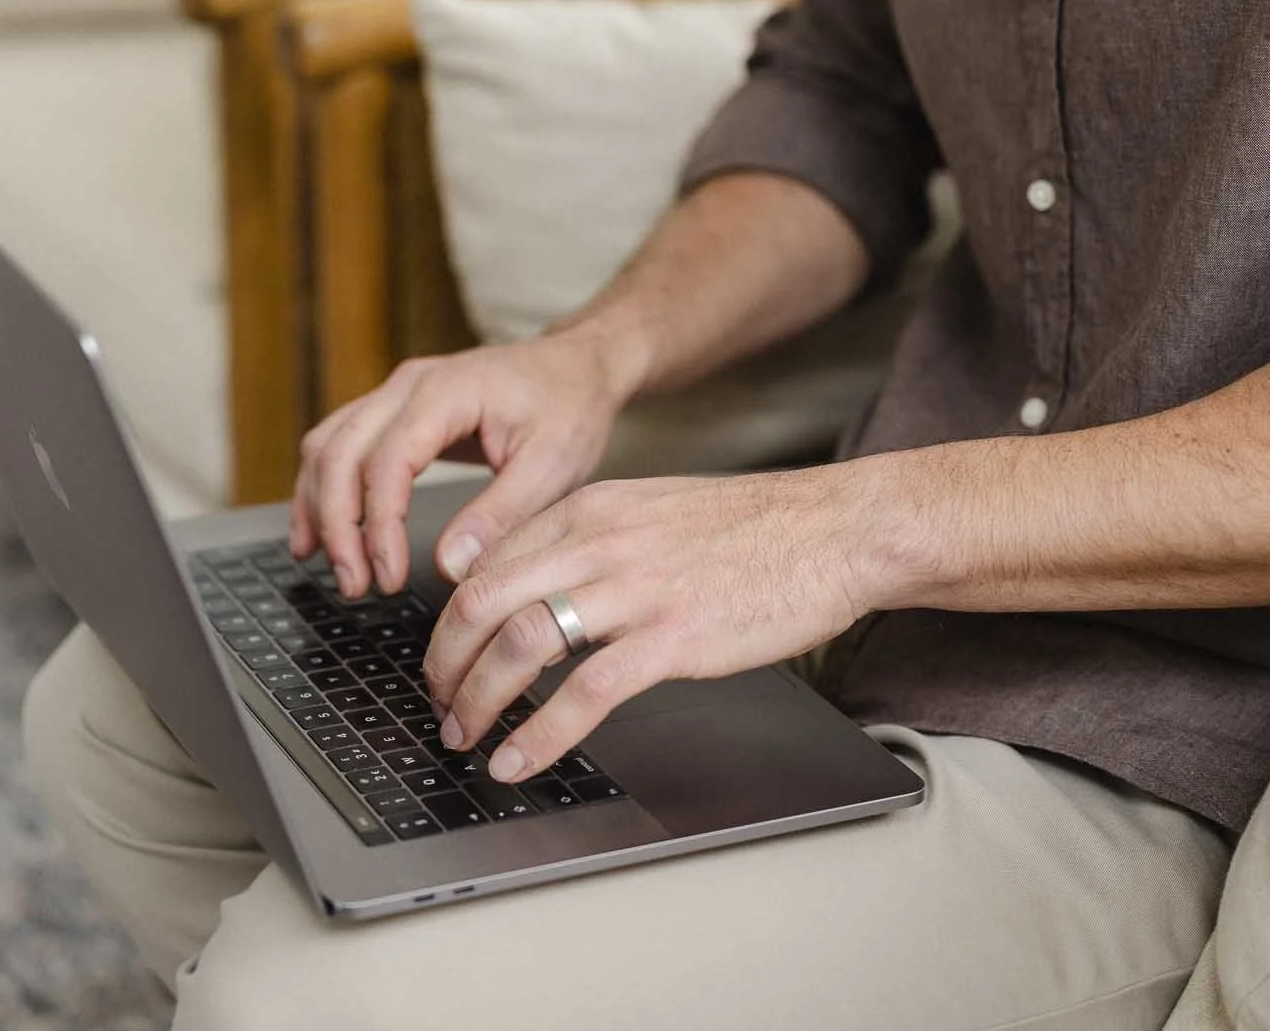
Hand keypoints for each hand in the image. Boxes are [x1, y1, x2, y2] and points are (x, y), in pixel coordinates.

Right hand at [289, 328, 631, 595]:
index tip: (388, 577)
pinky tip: (320, 534)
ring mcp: (395, 393)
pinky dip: (323, 489)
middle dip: (337, 525)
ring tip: (337, 570)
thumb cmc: (569, 406)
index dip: (379, 524)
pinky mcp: (393, 410)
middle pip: (340, 452)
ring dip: (320, 509)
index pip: (388, 460)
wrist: (576, 365)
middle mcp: (408, 385)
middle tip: (354, 585)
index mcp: (447, 392)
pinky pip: (338, 444)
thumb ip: (500, 514)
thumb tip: (450, 566)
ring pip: (327, 446)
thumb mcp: (552, 464)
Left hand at [422, 464, 873, 785]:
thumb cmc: (752, 528)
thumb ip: (592, 543)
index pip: (486, 562)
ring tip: (466, 738)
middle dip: (444, 664)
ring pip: (519, 645)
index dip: (451, 621)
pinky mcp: (671, 637)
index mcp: (588, 508)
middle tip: (438, 705)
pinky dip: (539, 734)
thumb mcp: (651, 511)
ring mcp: (633, 589)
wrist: (831, 529)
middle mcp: (597, 541)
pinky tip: (519, 760)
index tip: (444, 658)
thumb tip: (540, 589)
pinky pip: (583, 693)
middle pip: (482, 602)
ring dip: (479, 702)